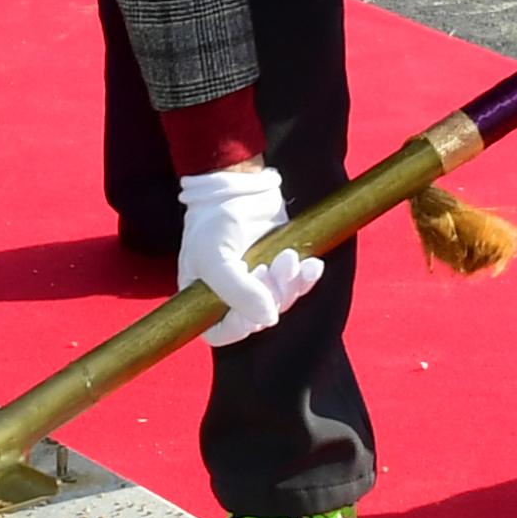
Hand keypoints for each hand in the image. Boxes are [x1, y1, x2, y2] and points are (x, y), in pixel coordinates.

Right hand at [175, 163, 321, 340]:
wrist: (237, 185)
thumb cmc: (212, 222)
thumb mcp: (215, 257)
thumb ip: (237, 291)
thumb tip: (270, 318)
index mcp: (204, 298)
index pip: (221, 332)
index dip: (239, 326)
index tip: (253, 308)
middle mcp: (231, 296)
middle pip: (257, 319)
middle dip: (270, 296)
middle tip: (270, 267)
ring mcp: (258, 283)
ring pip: (281, 302)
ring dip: (290, 284)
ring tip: (287, 256)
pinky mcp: (281, 268)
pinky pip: (300, 285)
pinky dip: (307, 277)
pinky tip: (312, 265)